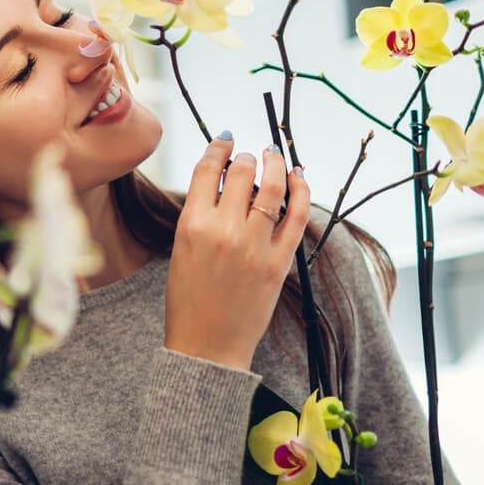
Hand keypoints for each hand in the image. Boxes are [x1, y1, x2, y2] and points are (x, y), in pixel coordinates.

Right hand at [164, 133, 310, 370]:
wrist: (207, 345)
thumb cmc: (189, 299)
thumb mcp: (182, 250)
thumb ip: (200, 214)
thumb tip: (223, 180)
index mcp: (191, 225)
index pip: (206, 169)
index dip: (218, 147)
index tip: (225, 139)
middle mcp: (223, 230)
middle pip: (240, 171)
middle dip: (246, 157)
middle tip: (249, 157)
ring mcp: (254, 246)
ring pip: (272, 186)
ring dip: (275, 163)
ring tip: (274, 156)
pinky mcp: (279, 262)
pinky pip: (296, 215)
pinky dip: (301, 190)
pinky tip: (299, 176)